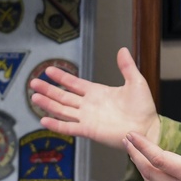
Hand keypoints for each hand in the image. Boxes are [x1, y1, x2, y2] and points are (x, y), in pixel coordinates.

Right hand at [29, 46, 159, 149]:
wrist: (147, 127)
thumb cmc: (143, 108)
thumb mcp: (135, 82)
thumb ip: (126, 67)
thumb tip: (122, 49)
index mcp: (97, 93)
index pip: (74, 83)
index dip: (61, 77)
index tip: (48, 70)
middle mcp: (89, 105)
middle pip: (63, 96)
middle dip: (48, 89)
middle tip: (32, 83)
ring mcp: (87, 118)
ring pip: (62, 110)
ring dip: (48, 104)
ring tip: (34, 97)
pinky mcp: (89, 130)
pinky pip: (69, 127)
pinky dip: (56, 124)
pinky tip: (44, 119)